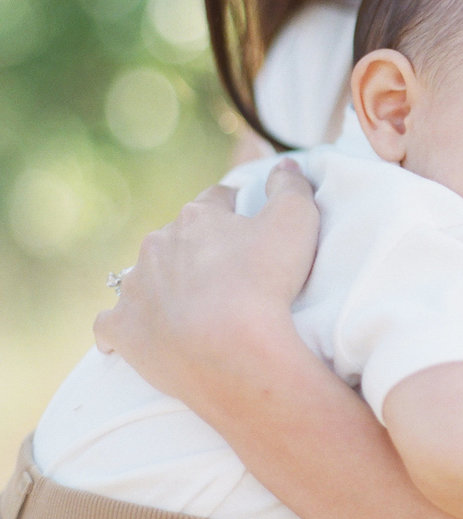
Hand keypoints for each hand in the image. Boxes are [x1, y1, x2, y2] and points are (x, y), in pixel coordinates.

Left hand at [94, 162, 319, 401]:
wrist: (232, 353)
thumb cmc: (265, 284)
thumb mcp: (296, 222)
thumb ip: (291, 186)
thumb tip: (285, 165)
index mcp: (197, 218)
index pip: (214, 200)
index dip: (231, 208)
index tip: (242, 218)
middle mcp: (158, 246)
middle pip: (176, 238)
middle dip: (195, 249)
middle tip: (224, 273)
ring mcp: (136, 288)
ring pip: (143, 277)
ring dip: (161, 285)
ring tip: (188, 307)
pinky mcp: (123, 329)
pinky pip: (110, 324)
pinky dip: (121, 327)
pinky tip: (132, 335)